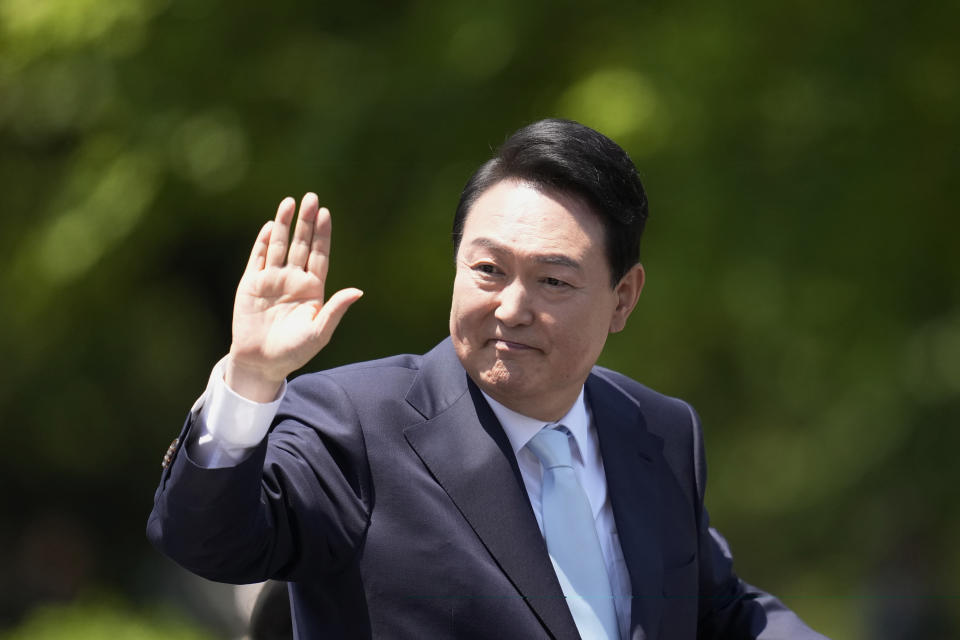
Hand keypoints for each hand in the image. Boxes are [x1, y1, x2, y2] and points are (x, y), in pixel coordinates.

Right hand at [226, 193, 362, 400]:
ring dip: (284, 224)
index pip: (319, 255)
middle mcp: (293, 279)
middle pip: (301, 244)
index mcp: (313, 288)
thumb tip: (358, 291)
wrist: (262, 363)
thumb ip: (335, 310)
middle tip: (311, 197)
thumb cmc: (295, 351)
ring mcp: (272, 280)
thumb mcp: (320, 332)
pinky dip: (263, 242)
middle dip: (305, 222)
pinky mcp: (251, 284)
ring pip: (279, 246)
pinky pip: (258, 258)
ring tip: (289, 202)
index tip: (326, 213)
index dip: (322, 235)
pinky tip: (270, 226)